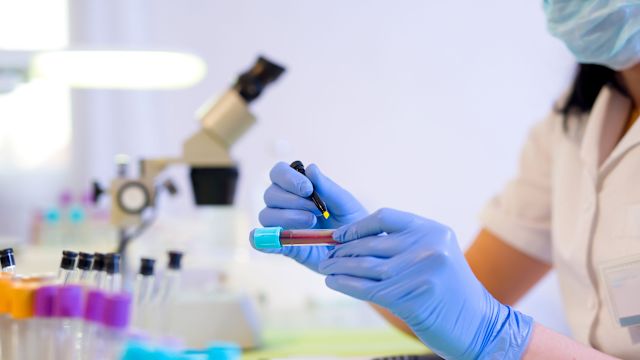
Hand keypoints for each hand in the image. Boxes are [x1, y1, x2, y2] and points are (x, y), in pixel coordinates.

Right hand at [255, 162, 367, 271]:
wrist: (358, 249)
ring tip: (311, 223)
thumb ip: (327, 187)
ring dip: (287, 217)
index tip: (308, 190)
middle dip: (292, 201)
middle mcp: (285, 203)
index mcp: (298, 187)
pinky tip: (277, 240)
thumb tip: (310, 168)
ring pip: (266, 215)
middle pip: (270, 194)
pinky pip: (264, 241)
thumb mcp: (345, 203)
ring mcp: (282, 225)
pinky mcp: (283, 246)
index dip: (288, 178)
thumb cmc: (352, 221)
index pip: (278, 173)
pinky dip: (263, 240)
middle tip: (317, 211)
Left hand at [319, 208, 532, 359]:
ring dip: (339, 268)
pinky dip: (346, 285)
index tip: (339, 236)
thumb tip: (354, 242)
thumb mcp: (434, 256)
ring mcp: (421, 271)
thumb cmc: (449, 291)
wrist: (478, 324)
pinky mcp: (412, 297)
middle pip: (371, 244)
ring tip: (326, 269)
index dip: (357, 226)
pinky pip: (368, 288)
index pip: (384, 217)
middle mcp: (428, 246)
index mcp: (432, 230)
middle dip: (343, 251)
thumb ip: (403, 245)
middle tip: (326, 256)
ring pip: (366, 266)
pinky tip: (333, 283)